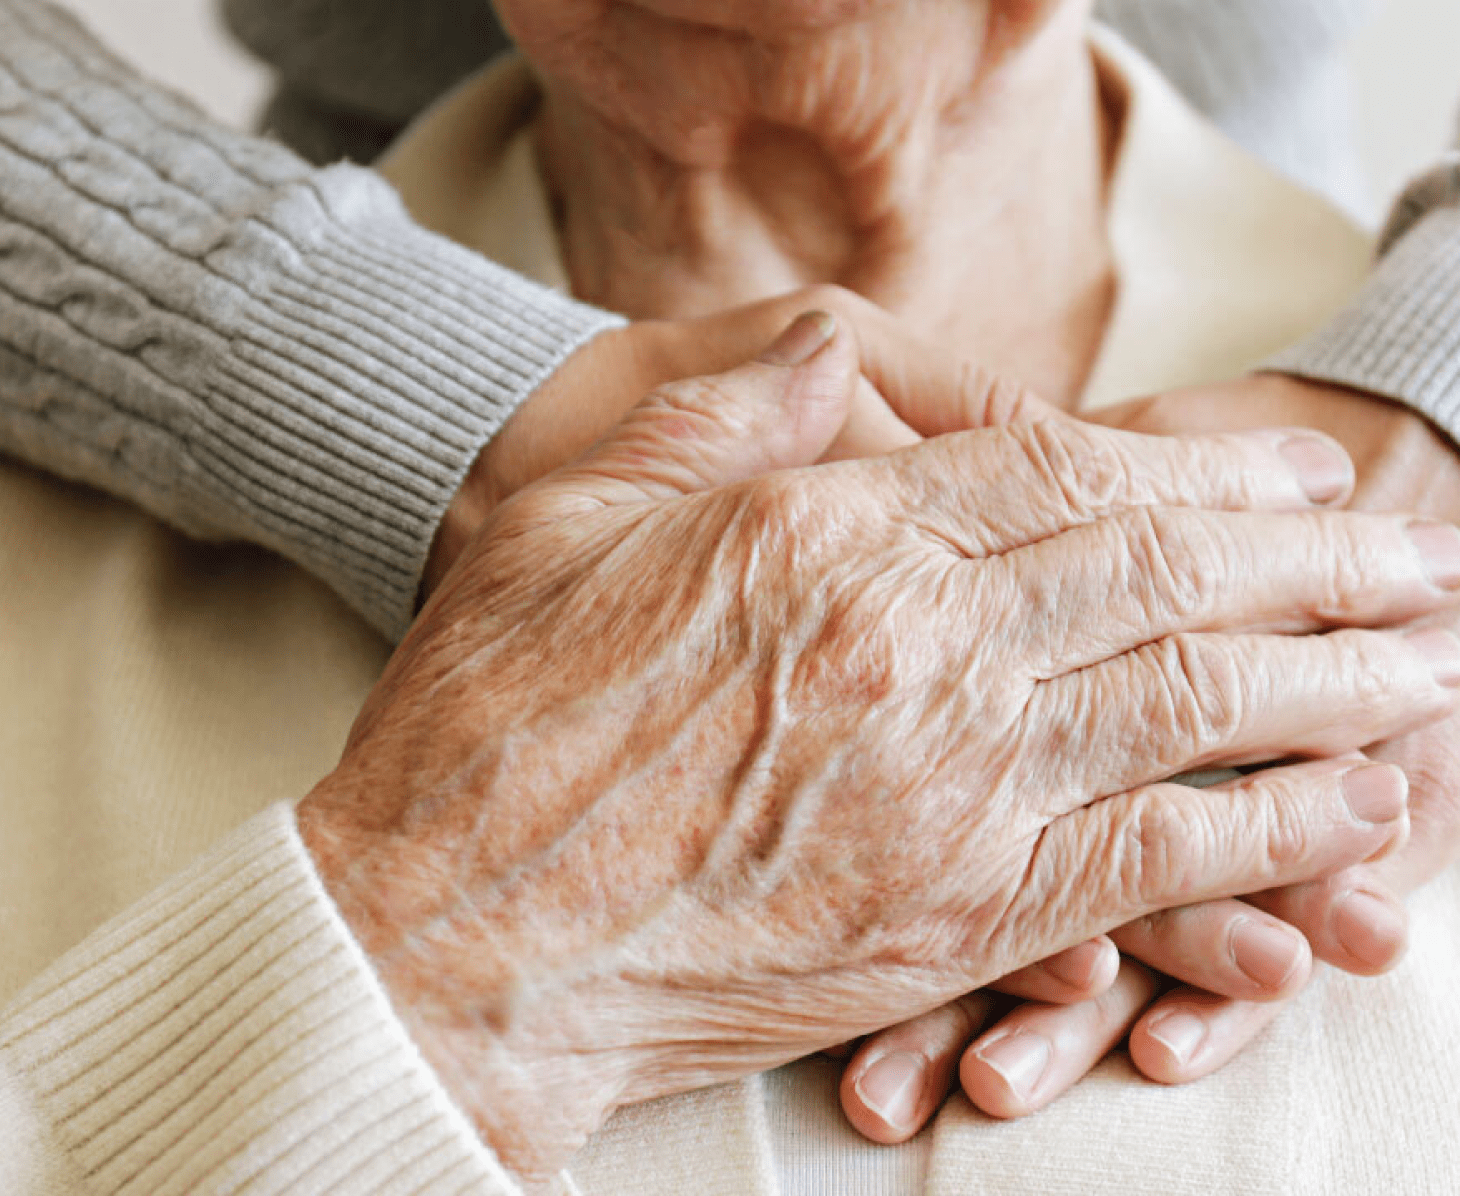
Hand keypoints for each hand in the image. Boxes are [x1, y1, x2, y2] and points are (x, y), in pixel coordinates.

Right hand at [299, 322, 1456, 1183]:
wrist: (451, 934)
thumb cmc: (488, 722)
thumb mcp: (565, 515)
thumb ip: (711, 424)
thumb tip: (815, 365)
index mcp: (821, 529)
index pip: (1061, 471)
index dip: (1198, 470)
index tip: (1288, 475)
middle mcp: (911, 643)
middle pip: (1160, 575)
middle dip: (1307, 559)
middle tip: (1405, 550)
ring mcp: (946, 783)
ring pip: (1192, 706)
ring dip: (1333, 680)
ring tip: (1429, 663)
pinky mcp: (953, 913)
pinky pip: (1156, 860)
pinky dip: (1273, 833)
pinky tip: (1356, 815)